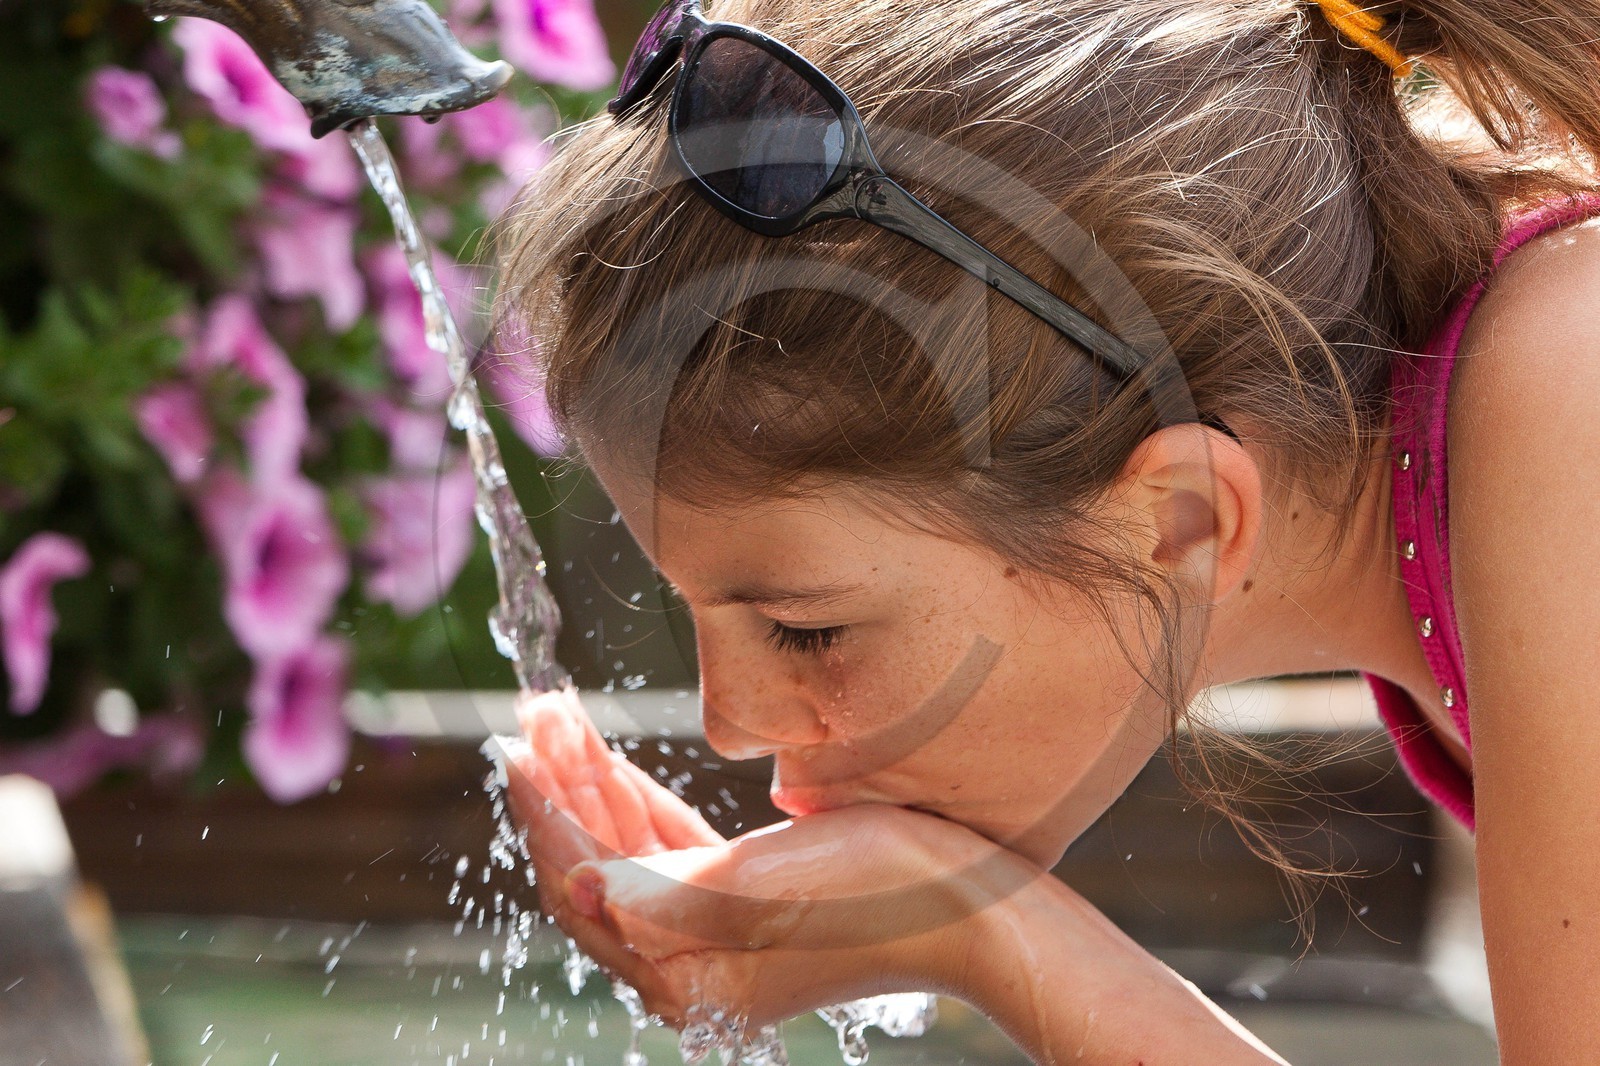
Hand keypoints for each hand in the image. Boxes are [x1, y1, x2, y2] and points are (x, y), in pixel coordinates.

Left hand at [502, 687, 1042, 1028]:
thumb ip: (657, 891)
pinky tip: (616, 764)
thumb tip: (578, 884)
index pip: (580, 885)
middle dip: (564, 785)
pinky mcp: (750, 902)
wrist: (974, 904)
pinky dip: (639, 803)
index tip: (517, 740)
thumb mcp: (756, 889)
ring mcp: (720, 934)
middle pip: (596, 865)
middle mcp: (692, 964)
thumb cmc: (875, 894)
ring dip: (595, 785)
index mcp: (684, 975)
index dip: (543, 810)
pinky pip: (669, 851)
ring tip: (565, 718)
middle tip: (539, 710)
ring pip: (628, 852)